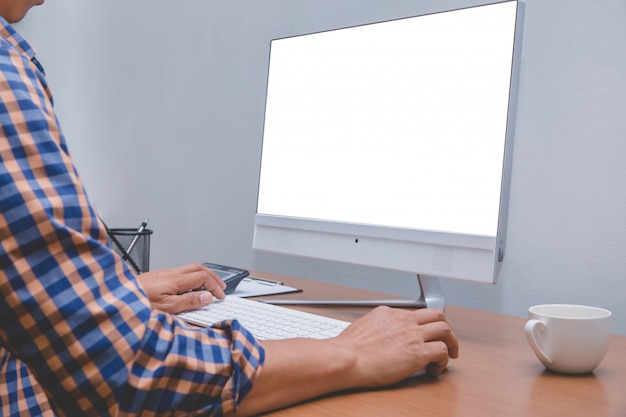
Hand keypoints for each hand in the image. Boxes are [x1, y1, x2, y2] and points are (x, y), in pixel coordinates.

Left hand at [136, 263, 226, 313]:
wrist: (119, 297)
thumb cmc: (140, 303)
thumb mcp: (168, 308)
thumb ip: (189, 302)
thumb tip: (207, 297)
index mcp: (176, 280)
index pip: (203, 277)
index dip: (215, 286)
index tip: (220, 296)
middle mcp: (171, 273)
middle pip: (199, 268)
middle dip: (213, 277)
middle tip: (221, 287)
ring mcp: (165, 273)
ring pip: (191, 268)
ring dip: (204, 276)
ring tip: (209, 286)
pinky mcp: (159, 276)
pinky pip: (182, 272)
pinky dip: (193, 278)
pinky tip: (191, 288)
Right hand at [235, 306, 457, 415]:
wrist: (345, 358)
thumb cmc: (347, 349)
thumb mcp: (360, 327)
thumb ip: (374, 326)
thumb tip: (373, 334)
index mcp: (389, 313)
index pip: (416, 312)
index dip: (425, 322)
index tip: (427, 331)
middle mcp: (403, 320)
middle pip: (437, 314)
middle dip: (446, 327)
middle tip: (447, 339)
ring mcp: (412, 334)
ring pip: (445, 329)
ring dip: (451, 342)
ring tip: (450, 354)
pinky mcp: (417, 351)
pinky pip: (442, 351)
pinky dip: (444, 360)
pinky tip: (437, 369)